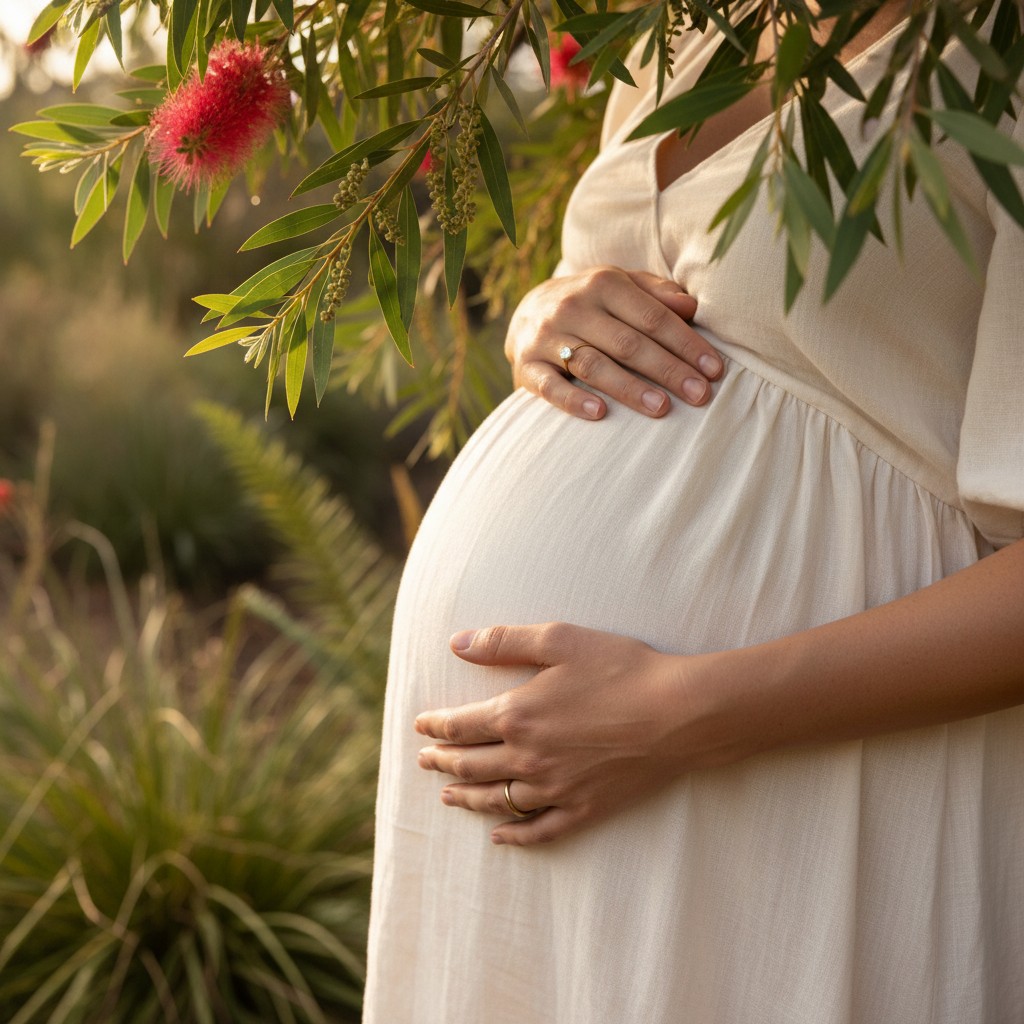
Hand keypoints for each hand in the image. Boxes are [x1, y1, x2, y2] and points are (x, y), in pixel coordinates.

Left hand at [414, 623, 734, 845]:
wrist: (679, 714)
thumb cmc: (622, 669)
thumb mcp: (560, 640)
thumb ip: (503, 642)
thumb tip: (456, 643)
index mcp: (517, 714)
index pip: (461, 725)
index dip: (436, 726)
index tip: (420, 726)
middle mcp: (527, 757)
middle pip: (471, 765)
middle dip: (442, 762)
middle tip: (425, 762)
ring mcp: (555, 788)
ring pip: (496, 800)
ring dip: (466, 798)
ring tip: (448, 797)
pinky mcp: (585, 809)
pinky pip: (539, 829)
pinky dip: (514, 835)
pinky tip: (500, 838)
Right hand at [504, 266, 722, 420]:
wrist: (527, 311)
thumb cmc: (592, 303)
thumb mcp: (622, 286)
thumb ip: (656, 293)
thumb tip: (692, 307)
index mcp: (604, 283)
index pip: (653, 318)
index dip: (686, 344)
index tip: (714, 371)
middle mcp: (574, 306)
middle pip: (628, 343)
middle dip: (668, 370)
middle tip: (700, 396)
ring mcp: (547, 337)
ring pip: (593, 364)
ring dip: (630, 388)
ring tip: (662, 408)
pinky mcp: (527, 366)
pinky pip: (550, 386)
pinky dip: (574, 400)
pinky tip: (600, 413)